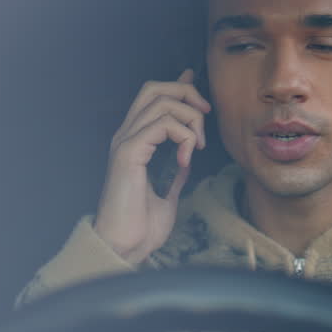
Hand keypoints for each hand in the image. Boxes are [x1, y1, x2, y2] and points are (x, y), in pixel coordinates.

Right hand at [94, 69, 210, 263]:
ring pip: (162, 102)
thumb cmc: (141, 225)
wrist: (125, 246)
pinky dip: (183, 137)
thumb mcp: (167, 192)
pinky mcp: (129, 152)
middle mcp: (126, 135)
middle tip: (206, 115)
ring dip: (190, 119)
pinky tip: (185, 159)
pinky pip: (162, 125)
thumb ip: (175, 171)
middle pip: (155, 88)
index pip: (152, 97)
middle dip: (187, 92)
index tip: (200, 90)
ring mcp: (125, 142)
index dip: (178, 85)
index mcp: (133, 142)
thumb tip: (186, 155)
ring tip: (197, 147)